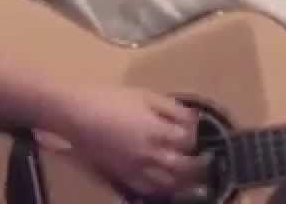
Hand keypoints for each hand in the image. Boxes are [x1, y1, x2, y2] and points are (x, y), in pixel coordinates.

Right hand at [60, 87, 208, 195]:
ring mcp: (136, 169)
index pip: (189, 141)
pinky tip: (166, 187)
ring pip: (168, 184)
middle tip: (210, 163)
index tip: (207, 135)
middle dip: (200, 166)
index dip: (200, 139)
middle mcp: (151, 155)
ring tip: (197, 182)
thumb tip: (194, 117)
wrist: (76, 115)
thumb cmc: (110, 99)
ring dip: (185, 184)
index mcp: (158, 132)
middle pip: (184, 168)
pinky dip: (161, 190)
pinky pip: (146, 190)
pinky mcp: (122, 176)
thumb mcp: (144, 95)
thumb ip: (171, 108)